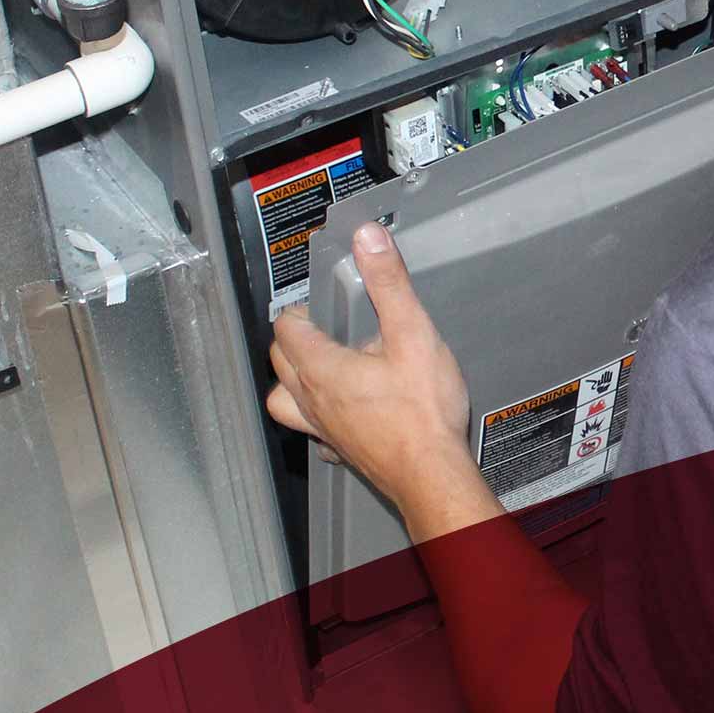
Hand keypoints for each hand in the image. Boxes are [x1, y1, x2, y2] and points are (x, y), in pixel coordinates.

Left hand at [268, 221, 473, 513]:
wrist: (433, 472)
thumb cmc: (423, 412)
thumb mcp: (412, 333)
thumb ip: (389, 284)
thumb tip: (369, 239)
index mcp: (323, 368)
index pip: (286, 329)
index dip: (299, 310)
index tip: (317, 302)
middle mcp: (314, 400)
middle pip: (281, 362)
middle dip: (294, 338)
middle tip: (319, 325)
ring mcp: (325, 428)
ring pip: (286, 400)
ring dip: (293, 380)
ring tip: (316, 366)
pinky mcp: (341, 449)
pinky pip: (313, 430)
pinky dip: (317, 417)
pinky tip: (341, 411)